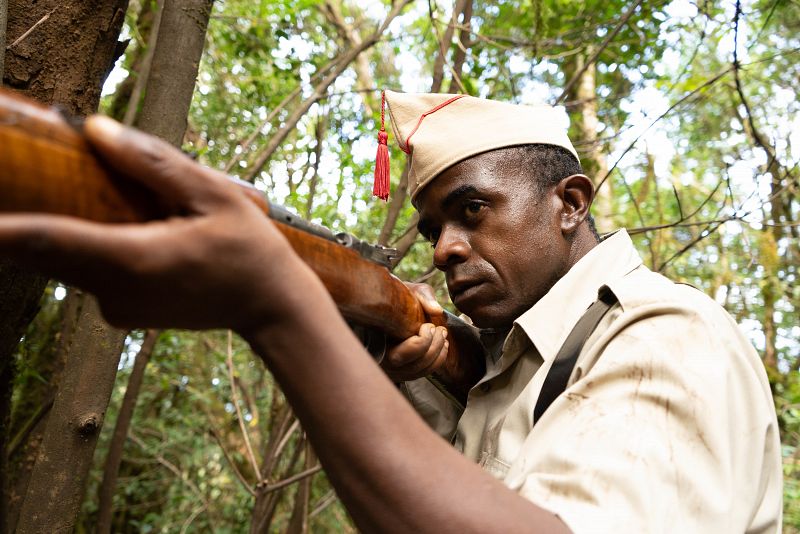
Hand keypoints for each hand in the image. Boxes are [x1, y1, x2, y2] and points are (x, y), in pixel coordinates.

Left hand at [0, 116, 316, 332]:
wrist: (270, 307)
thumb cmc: (251, 251)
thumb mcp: (216, 196)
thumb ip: (155, 164)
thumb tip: (96, 129)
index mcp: (136, 258)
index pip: (49, 238)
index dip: (2, 228)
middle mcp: (116, 290)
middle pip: (43, 250)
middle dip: (14, 221)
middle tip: (12, 179)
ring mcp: (117, 307)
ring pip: (62, 262)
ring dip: (54, 230)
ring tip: (87, 199)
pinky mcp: (121, 312)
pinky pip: (84, 273)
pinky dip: (83, 247)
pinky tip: (120, 226)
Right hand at [382, 283, 449, 380]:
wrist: (388, 302)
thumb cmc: (397, 296)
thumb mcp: (409, 289)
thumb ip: (423, 296)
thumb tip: (437, 311)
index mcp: (376, 343)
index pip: (399, 357)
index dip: (420, 343)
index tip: (428, 325)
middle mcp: (381, 361)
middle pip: (413, 366)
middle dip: (433, 347)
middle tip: (439, 329)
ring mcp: (392, 368)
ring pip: (419, 371)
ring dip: (438, 354)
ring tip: (442, 334)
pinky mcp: (403, 369)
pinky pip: (423, 372)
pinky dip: (437, 360)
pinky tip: (443, 345)